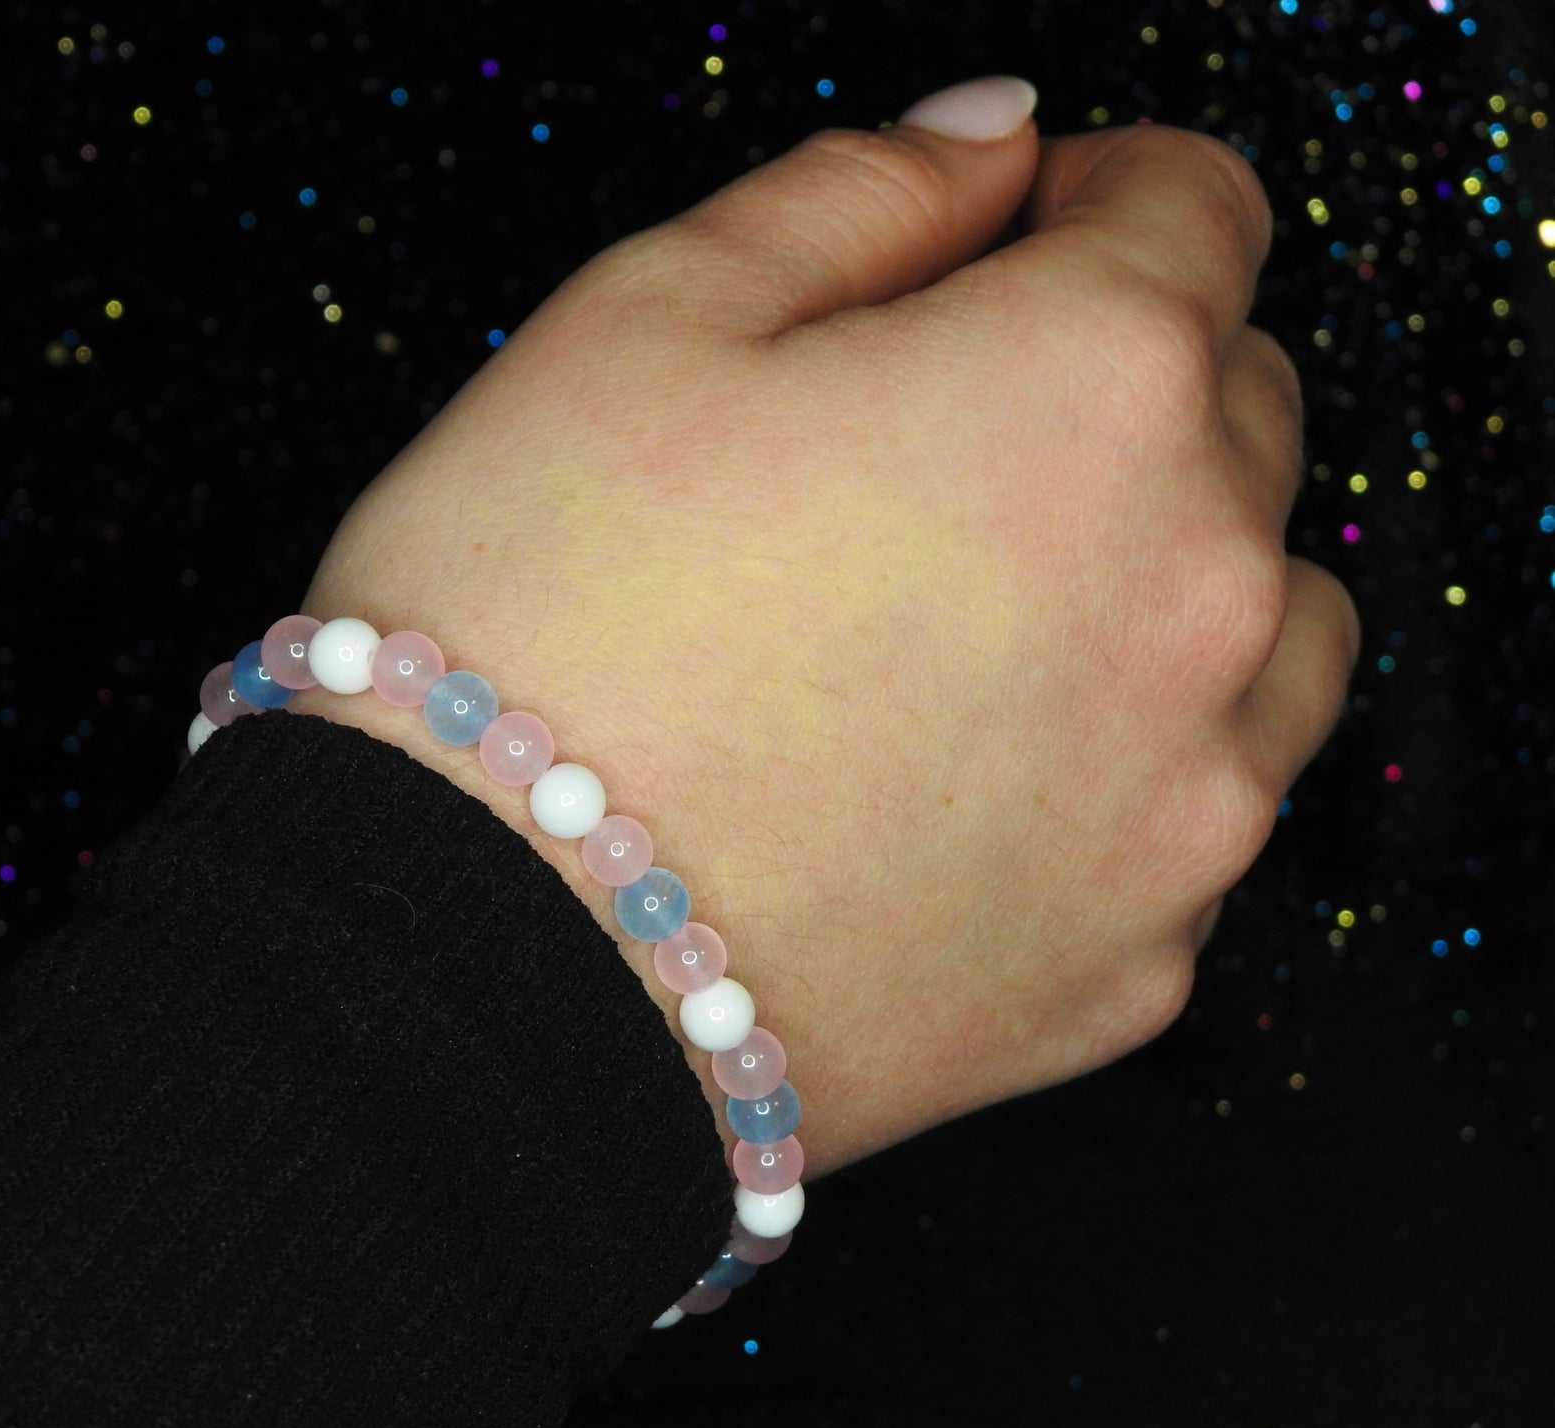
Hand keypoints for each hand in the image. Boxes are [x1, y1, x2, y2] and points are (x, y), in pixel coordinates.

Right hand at [286, 86, 1358, 1175]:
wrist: (477, 961)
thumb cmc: (530, 630)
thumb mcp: (644, 316)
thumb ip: (858, 193)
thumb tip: (993, 140)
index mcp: (1089, 384)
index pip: (1196, 209)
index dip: (1097, 192)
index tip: (1018, 232)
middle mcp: (1196, 590)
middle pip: (1238, 413)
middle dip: (1116, 385)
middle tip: (934, 442)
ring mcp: (1186, 801)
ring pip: (1273, 624)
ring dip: (1167, 577)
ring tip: (978, 620)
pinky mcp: (1132, 963)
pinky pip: (1192, 814)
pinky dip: (1119, 768)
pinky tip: (957, 782)